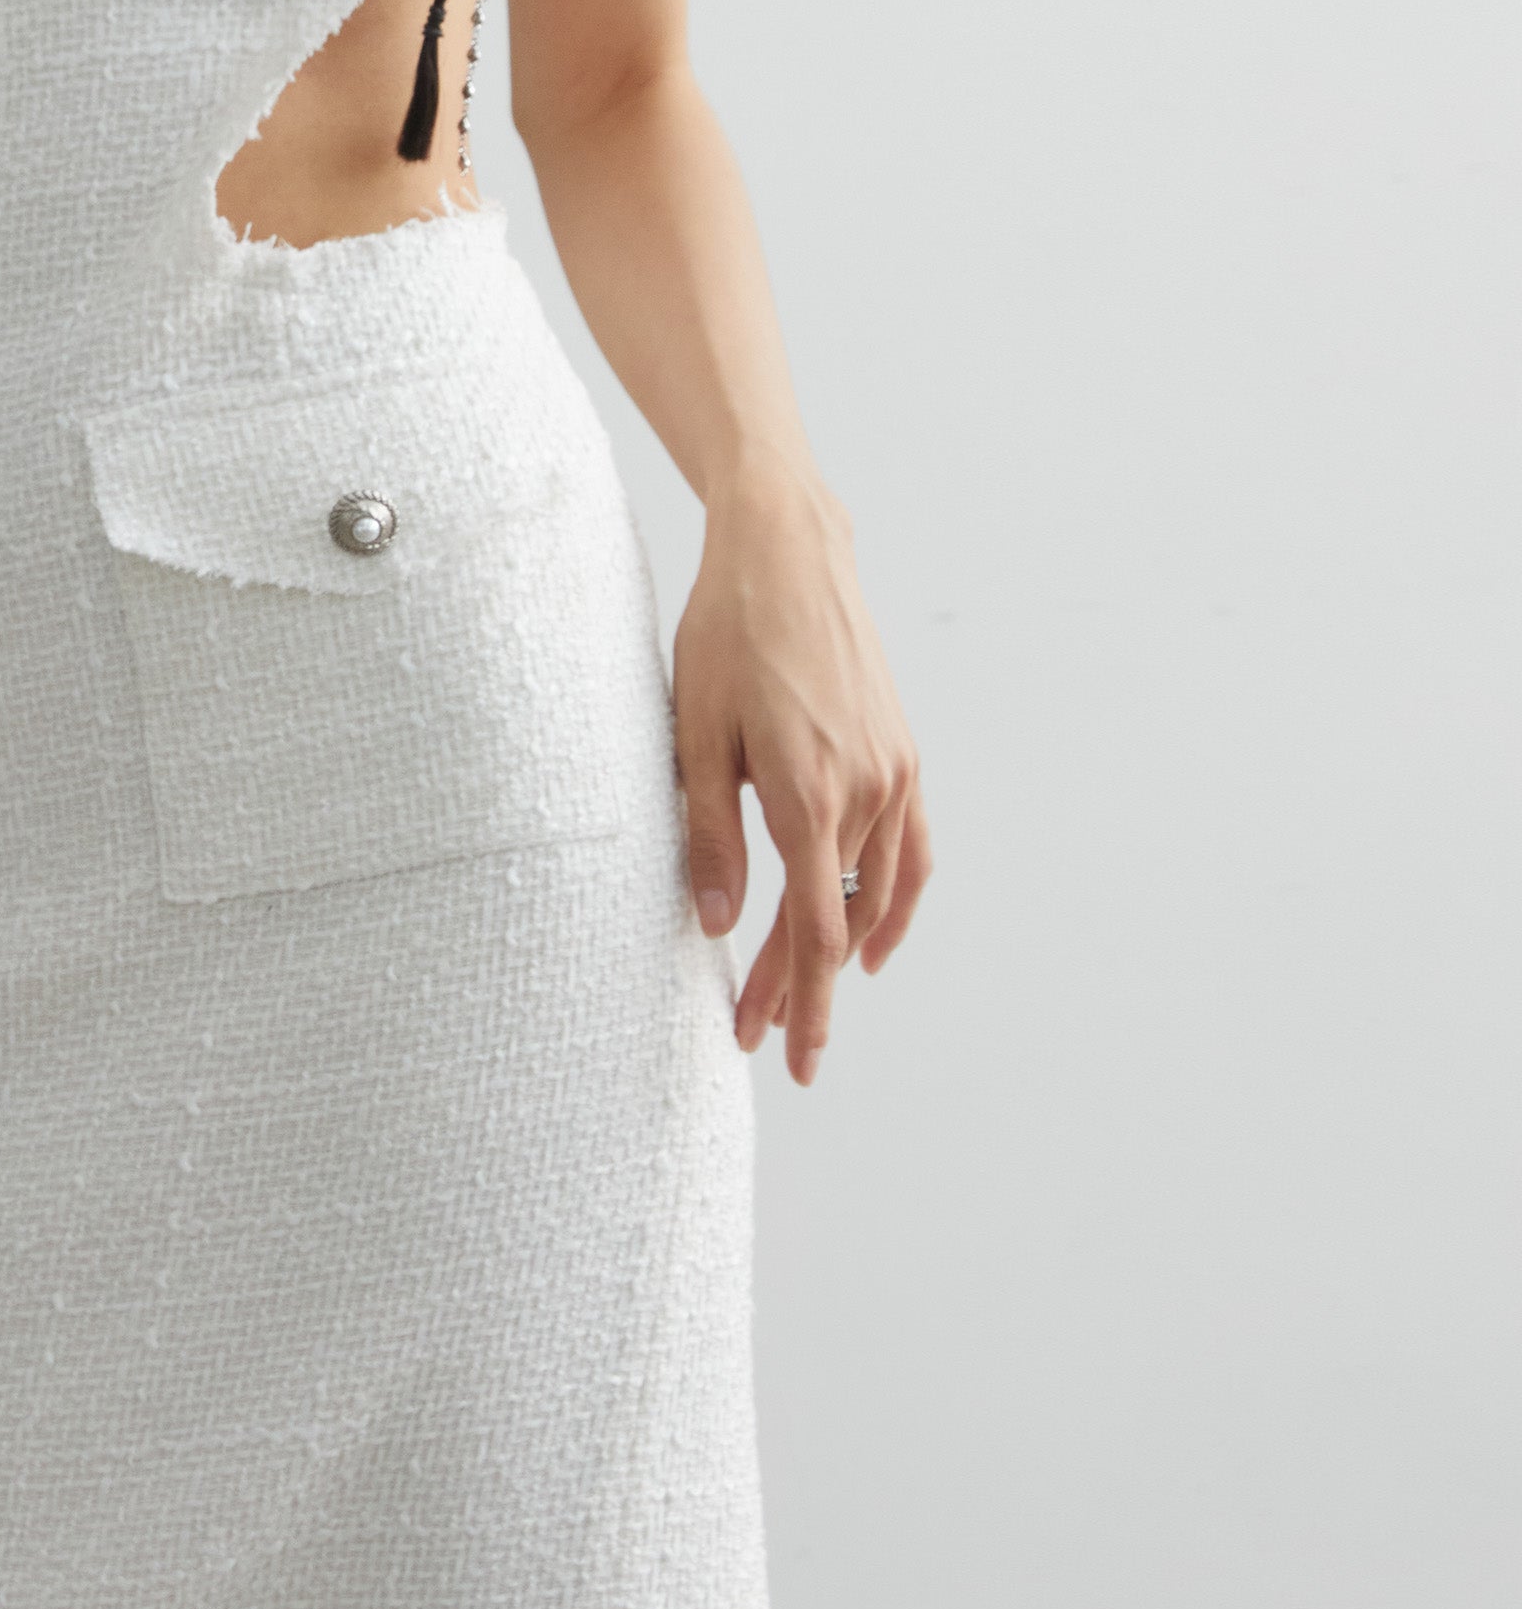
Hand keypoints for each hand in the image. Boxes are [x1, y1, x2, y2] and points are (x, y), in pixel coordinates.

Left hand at [673, 467, 930, 1085]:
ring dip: (841, 949)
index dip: (801, 1001)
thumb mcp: (696, 735)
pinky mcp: (904, 752)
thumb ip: (709, 837)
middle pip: (839, 920)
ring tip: (801, 993)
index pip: (815, 932)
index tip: (786, 1056)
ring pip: (875, 891)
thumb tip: (721, 926)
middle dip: (801, 986)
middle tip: (763, 1037)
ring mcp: (895, 772)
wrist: (788, 552)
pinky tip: (875, 939)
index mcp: (809, 795)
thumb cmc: (727, 634)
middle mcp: (866, 791)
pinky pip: (912, 848)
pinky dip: (897, 900)